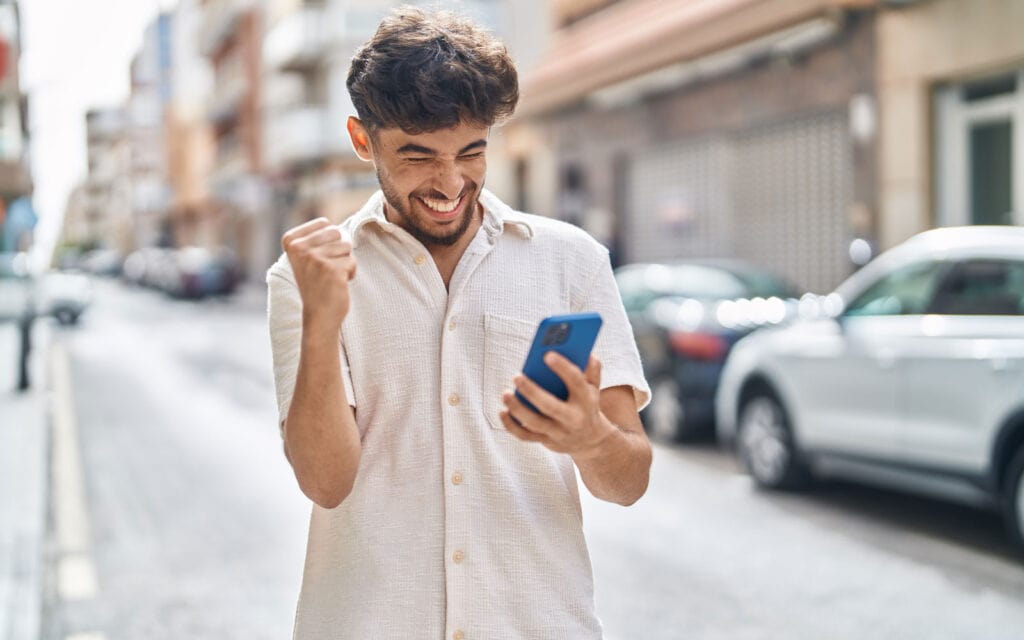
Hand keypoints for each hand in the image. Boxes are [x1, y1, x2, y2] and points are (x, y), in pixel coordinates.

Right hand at [281, 218, 356, 330]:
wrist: (319, 315)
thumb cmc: (317, 284)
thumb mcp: (307, 257)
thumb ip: (316, 238)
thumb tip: (337, 226)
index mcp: (290, 241)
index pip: (324, 223)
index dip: (329, 241)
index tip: (318, 260)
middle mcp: (299, 248)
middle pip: (337, 233)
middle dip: (339, 250)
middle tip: (327, 269)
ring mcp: (315, 259)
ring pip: (346, 247)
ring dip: (344, 262)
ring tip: (331, 277)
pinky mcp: (331, 270)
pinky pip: (352, 262)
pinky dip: (350, 273)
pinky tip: (338, 284)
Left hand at [500, 354, 615, 457]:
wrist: (590, 440)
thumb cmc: (586, 405)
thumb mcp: (594, 387)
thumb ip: (592, 369)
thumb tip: (586, 354)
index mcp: (586, 400)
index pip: (576, 382)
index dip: (563, 368)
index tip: (547, 355)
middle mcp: (573, 418)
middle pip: (550, 406)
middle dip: (532, 392)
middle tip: (516, 376)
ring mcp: (559, 432)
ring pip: (535, 423)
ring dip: (518, 409)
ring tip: (506, 394)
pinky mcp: (546, 440)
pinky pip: (525, 435)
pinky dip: (511, 425)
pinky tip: (503, 411)